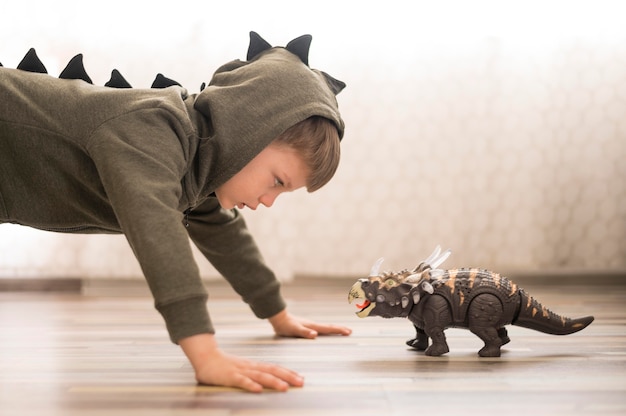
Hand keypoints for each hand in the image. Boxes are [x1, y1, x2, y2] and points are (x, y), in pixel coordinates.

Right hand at [179, 333, 303, 392]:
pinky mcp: (230, 377)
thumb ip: (254, 375)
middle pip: (272, 370)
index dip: (288, 373)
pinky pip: (241, 381)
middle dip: (288, 377)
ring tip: (284, 388)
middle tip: (301, 383)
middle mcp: (250, 367)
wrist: (206, 358)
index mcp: (254, 366)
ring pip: (260, 376)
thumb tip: (267, 383)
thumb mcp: (243, 370)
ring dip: (273, 381)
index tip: (301, 378)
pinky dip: (250, 385)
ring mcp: (241, 371)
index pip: (275, 368)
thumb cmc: (224, 366)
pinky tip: (258, 390)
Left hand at [268, 309, 351, 338]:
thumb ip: (304, 332)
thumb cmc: (285, 325)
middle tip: (350, 331)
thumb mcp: (294, 330)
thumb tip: (315, 335)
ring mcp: (310, 325)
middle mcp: (313, 325)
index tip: (348, 332)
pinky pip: (319, 329)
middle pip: (329, 327)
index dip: (338, 330)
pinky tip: (324, 333)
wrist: (278, 318)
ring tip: (341, 331)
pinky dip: (326, 331)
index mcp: (312, 326)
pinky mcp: (306, 327)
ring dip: (334, 329)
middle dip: (339, 329)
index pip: (328, 328)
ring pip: (325, 328)